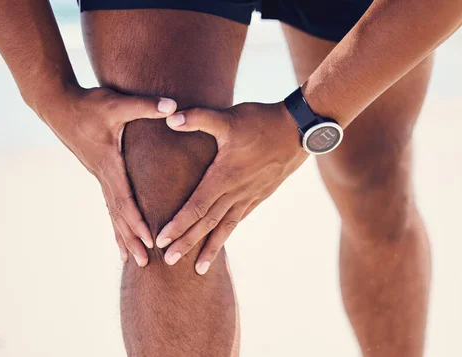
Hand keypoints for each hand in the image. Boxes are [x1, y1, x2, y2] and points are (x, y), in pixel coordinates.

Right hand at [36, 85, 177, 266]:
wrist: (58, 105)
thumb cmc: (88, 104)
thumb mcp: (117, 103)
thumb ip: (145, 106)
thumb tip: (173, 108)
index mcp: (109, 164)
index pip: (125, 198)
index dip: (137, 219)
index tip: (149, 238)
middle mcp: (103, 175)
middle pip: (118, 214)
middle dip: (132, 239)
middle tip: (145, 263)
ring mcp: (99, 176)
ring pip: (113, 213)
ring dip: (123, 236)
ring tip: (133, 261)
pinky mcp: (100, 173)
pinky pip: (110, 204)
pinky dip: (117, 223)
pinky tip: (121, 236)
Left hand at [155, 102, 308, 273]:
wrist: (299, 130)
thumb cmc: (262, 121)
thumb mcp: (229, 118)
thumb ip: (198, 118)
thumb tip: (170, 118)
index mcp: (225, 175)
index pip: (196, 206)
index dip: (178, 224)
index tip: (161, 240)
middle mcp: (236, 191)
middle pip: (207, 223)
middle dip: (187, 243)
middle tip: (168, 262)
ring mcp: (250, 195)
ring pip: (226, 227)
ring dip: (210, 248)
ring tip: (198, 269)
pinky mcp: (260, 194)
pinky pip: (240, 219)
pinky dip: (228, 233)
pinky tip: (221, 242)